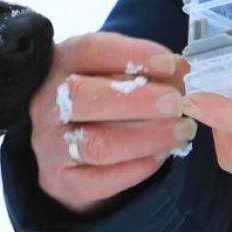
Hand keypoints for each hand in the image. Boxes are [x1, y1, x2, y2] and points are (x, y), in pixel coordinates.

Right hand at [29, 30, 194, 214]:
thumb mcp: (117, 73)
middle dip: (137, 100)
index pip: (89, 51)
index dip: (132, 55)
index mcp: (60, 63)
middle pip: (83, 97)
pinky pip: (101, 180)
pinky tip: (162, 155)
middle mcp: (46, 102)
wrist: (69, 153)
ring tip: (181, 131)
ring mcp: (49, 144)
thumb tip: (184, 72)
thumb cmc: (102, 102)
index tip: (170, 65)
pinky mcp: (60, 181)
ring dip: (146, 137)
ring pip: (96, 143)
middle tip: (176, 103)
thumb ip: (149, 69)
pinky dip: (138, 167)